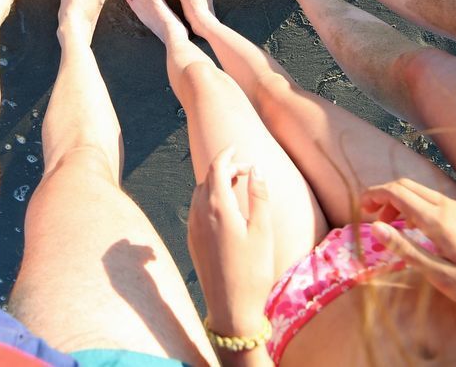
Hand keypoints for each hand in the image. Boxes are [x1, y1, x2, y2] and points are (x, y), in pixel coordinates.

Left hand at [187, 147, 274, 337]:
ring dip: (215, 183)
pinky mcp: (192, 241)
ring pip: (199, 193)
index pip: (217, 167)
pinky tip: (224, 209)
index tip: (237, 147)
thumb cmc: (252, 270)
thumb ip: (259, 196)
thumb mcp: (262, 231)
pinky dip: (209, 199)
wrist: (231, 308)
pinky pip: (196, 209)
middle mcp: (199, 214)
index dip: (227, 154)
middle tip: (246, 170)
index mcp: (217, 207)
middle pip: (207, 178)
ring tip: (236, 185)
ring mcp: (193, 228)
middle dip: (224, 167)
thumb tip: (256, 168)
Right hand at [360, 179, 455, 338]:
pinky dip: (419, 209)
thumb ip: (406, 250)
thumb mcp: (441, 277)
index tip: (359, 208)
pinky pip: (438, 204)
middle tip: (371, 216)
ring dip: (402, 202)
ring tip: (391, 225)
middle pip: (410, 186)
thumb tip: (375, 226)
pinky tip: (418, 231)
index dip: (374, 194)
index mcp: (442, 221)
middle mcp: (454, 209)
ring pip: (424, 194)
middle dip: (385, 195)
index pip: (398, 192)